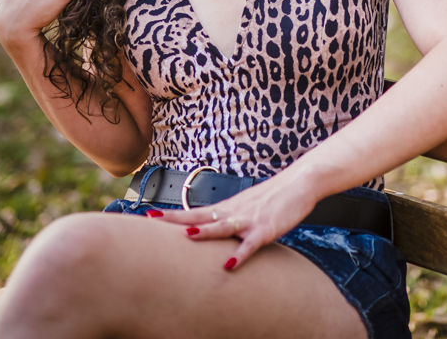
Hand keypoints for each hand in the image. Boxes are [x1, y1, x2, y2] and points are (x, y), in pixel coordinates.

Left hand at [154, 164, 318, 270]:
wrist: (299, 182)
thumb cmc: (273, 197)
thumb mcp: (246, 206)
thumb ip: (229, 219)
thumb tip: (212, 230)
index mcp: (227, 207)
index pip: (194, 212)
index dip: (172, 215)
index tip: (148, 214)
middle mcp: (234, 211)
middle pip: (200, 216)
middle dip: (176, 220)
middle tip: (151, 219)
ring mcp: (249, 219)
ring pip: (222, 226)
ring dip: (205, 232)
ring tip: (187, 236)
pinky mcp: (266, 228)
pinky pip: (250, 243)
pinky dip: (240, 254)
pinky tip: (230, 264)